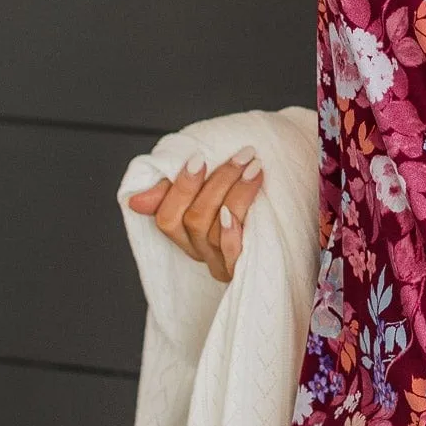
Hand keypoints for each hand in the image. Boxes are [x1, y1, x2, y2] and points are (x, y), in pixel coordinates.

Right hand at [126, 144, 263, 282]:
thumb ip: (172, 190)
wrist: (291, 209)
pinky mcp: (243, 270)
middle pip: (194, 220)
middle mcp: (199, 250)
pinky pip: (231, 257)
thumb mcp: (209, 185)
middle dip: (219, 182)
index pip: (167, 218)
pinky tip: (237, 214)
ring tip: (255, 168)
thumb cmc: (243, 191)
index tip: (200, 158)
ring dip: (236, 194)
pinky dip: (231, 235)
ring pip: (214, 231)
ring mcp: (220, 262)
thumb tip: (135, 200)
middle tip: (244, 155)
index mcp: (184, 231)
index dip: (180, 188)